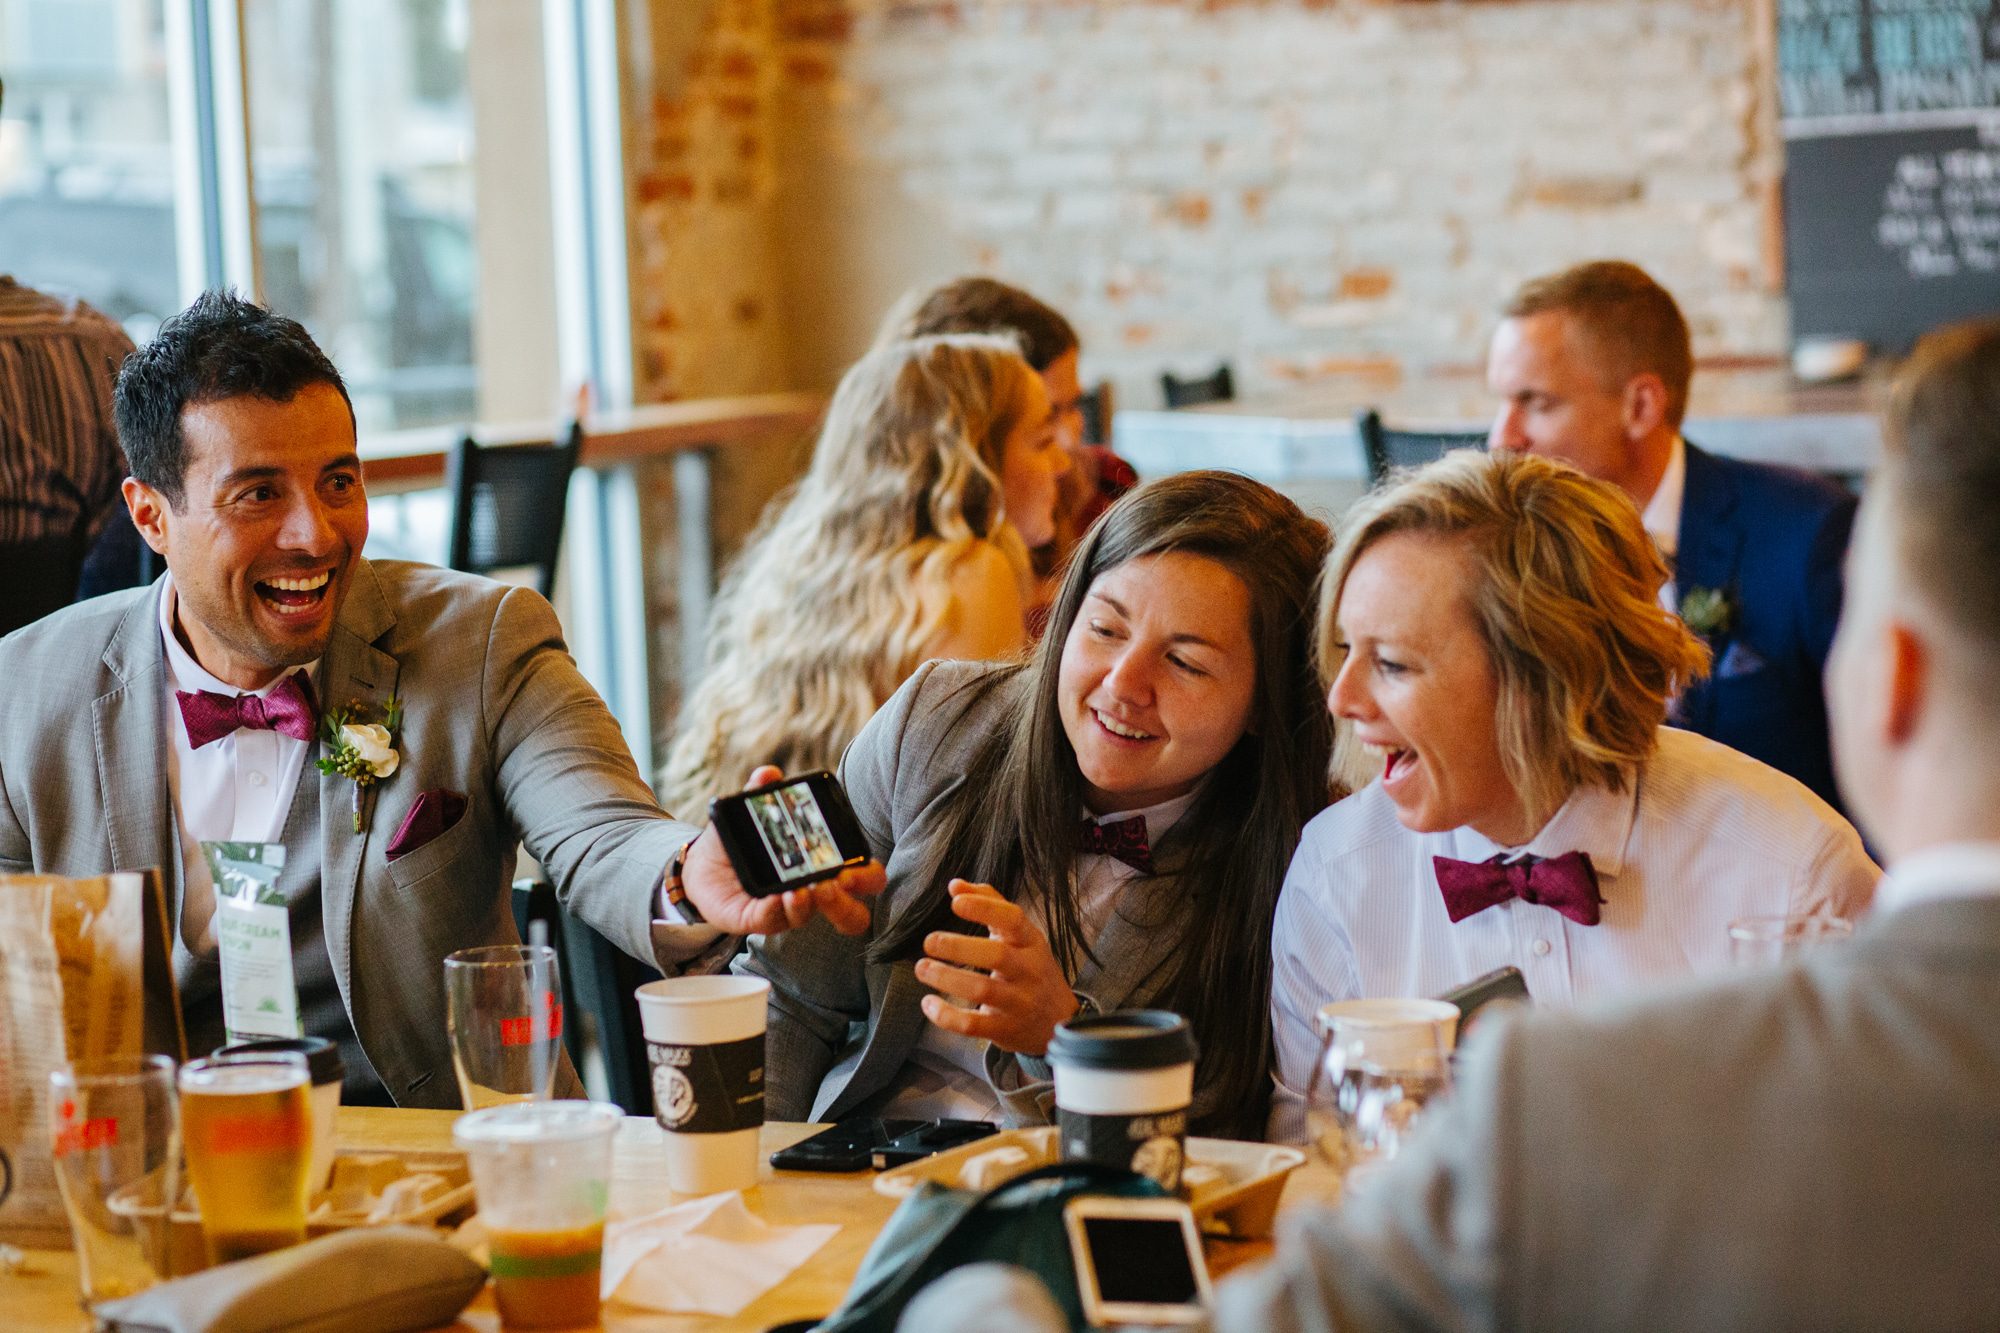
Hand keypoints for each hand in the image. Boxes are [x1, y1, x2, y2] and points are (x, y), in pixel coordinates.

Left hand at [679, 766, 885, 935]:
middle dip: (848, 900)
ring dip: (813, 906)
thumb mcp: (752, 813)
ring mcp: (788, 909)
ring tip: (802, 889)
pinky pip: (773, 921)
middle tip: (837, 881)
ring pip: (812, 919)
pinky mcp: (759, 919)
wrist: (705, 866)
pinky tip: (774, 897)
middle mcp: (814, 894)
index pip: (864, 877)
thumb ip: (762, 793)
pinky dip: (776, 910)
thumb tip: (769, 775)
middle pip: (852, 912)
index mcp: (825, 865)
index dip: (866, 876)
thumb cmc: (744, 841)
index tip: (852, 867)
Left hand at [916, 879, 1077, 1056]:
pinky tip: (928, 1003)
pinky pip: (973, 1025)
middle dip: (959, 947)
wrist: (1060, 1021)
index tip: (956, 902)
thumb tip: (955, 884)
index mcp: (1031, 942)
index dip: (984, 909)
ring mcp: (1018, 1002)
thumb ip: (990, 905)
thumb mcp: (1021, 936)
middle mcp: (1028, 970)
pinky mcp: (1005, 1029)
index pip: (1013, 919)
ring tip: (921, 968)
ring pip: (983, 990)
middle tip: (929, 941)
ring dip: (947, 978)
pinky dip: (946, 1016)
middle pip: (997, 956)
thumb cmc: (1032, 970)